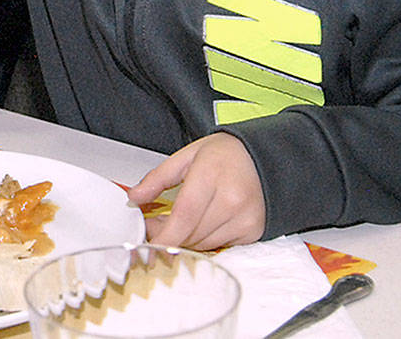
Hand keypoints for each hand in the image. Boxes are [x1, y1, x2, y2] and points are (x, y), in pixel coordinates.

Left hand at [128, 132, 265, 250]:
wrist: (266, 158)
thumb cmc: (227, 154)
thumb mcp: (187, 155)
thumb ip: (158, 177)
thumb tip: (134, 197)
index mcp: (212, 175)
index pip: (185, 215)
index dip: (164, 234)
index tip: (147, 243)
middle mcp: (232, 200)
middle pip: (191, 233)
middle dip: (168, 234)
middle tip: (154, 223)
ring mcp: (245, 218)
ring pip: (203, 244)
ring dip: (185, 238)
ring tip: (179, 220)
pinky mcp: (253, 232)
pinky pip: (220, 246)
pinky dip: (205, 240)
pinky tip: (202, 222)